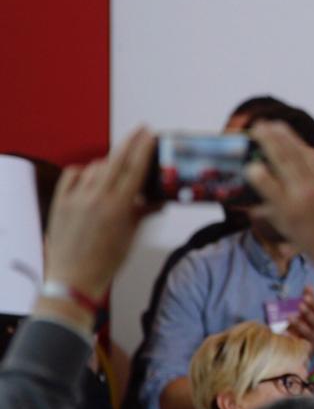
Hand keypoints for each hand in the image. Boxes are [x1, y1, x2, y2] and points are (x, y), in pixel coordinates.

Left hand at [43, 128, 157, 300]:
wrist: (73, 279)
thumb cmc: (106, 262)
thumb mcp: (131, 236)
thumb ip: (143, 212)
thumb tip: (158, 201)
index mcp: (118, 207)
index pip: (134, 169)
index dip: (143, 149)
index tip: (150, 135)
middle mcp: (96, 198)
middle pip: (116, 160)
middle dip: (129, 142)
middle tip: (140, 130)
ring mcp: (76, 198)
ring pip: (95, 167)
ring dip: (108, 164)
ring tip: (115, 169)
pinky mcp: (60, 202)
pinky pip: (72, 175)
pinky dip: (83, 171)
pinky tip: (89, 175)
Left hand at [287, 286, 313, 352]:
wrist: (309, 347)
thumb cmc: (307, 325)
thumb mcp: (309, 312)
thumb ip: (308, 300)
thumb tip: (308, 285)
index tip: (306, 295)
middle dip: (308, 312)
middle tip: (300, 304)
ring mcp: (312, 338)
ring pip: (307, 331)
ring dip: (299, 324)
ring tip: (289, 316)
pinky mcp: (305, 347)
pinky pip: (300, 342)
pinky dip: (292, 337)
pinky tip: (285, 331)